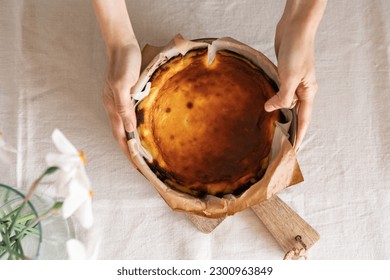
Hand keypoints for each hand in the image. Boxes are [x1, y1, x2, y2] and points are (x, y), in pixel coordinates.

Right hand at [103, 43, 140, 161]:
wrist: (122, 45)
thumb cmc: (125, 63)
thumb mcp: (123, 84)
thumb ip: (124, 106)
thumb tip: (129, 128)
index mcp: (113, 107)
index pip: (121, 136)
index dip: (127, 151)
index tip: (136, 166)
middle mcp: (113, 107)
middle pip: (120, 134)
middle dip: (128, 150)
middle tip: (138, 165)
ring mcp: (116, 101)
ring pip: (122, 126)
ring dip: (129, 140)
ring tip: (138, 152)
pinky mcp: (123, 95)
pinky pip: (126, 116)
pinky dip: (132, 127)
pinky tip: (138, 129)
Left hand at [264, 0, 325, 150]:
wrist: (294, 27)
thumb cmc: (297, 50)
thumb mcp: (291, 76)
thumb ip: (283, 96)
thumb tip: (271, 110)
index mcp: (308, 92)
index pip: (304, 120)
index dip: (299, 136)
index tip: (293, 151)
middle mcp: (302, 90)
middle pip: (295, 114)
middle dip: (289, 129)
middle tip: (279, 145)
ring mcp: (293, 82)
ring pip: (286, 104)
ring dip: (279, 115)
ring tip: (270, 130)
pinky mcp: (283, 75)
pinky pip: (279, 93)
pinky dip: (273, 101)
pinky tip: (264, 107)